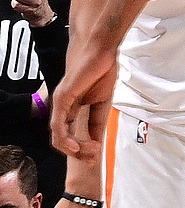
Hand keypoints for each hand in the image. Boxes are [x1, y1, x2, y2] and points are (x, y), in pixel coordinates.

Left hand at [52, 35, 119, 162]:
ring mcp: (60, 104)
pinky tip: (76, 146)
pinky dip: (65, 139)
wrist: (100, 51)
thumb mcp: (102, 102)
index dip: (82, 150)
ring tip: (90, 151)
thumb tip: (97, 140)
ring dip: (73, 149)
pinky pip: (58, 125)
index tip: (97, 157)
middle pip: (62, 140)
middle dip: (78, 154)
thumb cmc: (101, 70)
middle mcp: (63, 109)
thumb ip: (98, 121)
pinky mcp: (62, 99)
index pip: (71, 136)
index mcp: (72, 109)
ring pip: (58, 137)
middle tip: (94, 157)